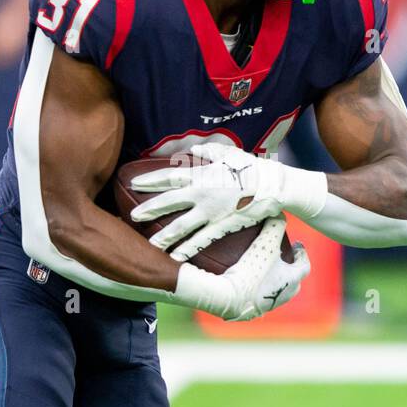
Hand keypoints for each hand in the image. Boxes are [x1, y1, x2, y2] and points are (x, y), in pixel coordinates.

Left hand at [130, 143, 324, 259]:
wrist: (274, 186)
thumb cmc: (251, 167)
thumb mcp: (228, 153)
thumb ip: (208, 152)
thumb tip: (193, 148)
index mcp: (202, 174)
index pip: (169, 177)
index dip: (149, 180)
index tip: (133, 182)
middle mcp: (203, 194)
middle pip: (169, 203)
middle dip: (149, 210)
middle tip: (132, 217)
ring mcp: (212, 212)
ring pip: (182, 226)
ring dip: (164, 236)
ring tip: (149, 245)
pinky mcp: (222, 226)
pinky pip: (201, 240)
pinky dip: (187, 249)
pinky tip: (174, 257)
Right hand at [175, 217, 310, 320]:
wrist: (228, 298)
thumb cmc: (251, 270)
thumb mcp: (265, 242)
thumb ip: (275, 225)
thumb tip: (278, 212)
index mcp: (292, 280)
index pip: (305, 266)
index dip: (303, 254)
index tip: (299, 244)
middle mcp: (283, 296)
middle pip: (294, 283)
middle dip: (290, 270)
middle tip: (283, 258)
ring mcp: (266, 305)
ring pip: (276, 293)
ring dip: (274, 281)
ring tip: (263, 269)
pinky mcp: (250, 312)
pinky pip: (257, 299)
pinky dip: (255, 289)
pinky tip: (243, 282)